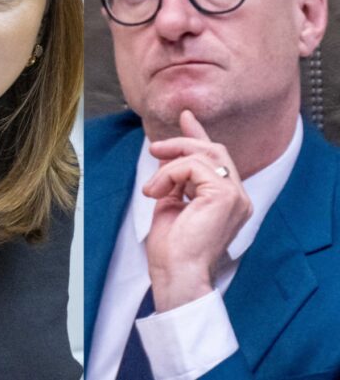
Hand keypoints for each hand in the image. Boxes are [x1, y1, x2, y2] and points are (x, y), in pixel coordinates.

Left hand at [144, 110, 252, 311]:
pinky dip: (169, 174)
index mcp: (228, 200)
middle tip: (154, 147)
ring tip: (152, 187)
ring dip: (170, 163)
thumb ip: (175, 182)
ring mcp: (235, 196)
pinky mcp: (224, 196)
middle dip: (183, 142)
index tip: (186, 117)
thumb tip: (166, 157)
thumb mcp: (171, 205)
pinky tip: (157, 193)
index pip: (217, 159)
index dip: (199, 136)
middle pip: (214, 151)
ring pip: (204, 155)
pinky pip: (193, 167)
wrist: (177, 274)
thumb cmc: (172, 250)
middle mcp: (238, 197)